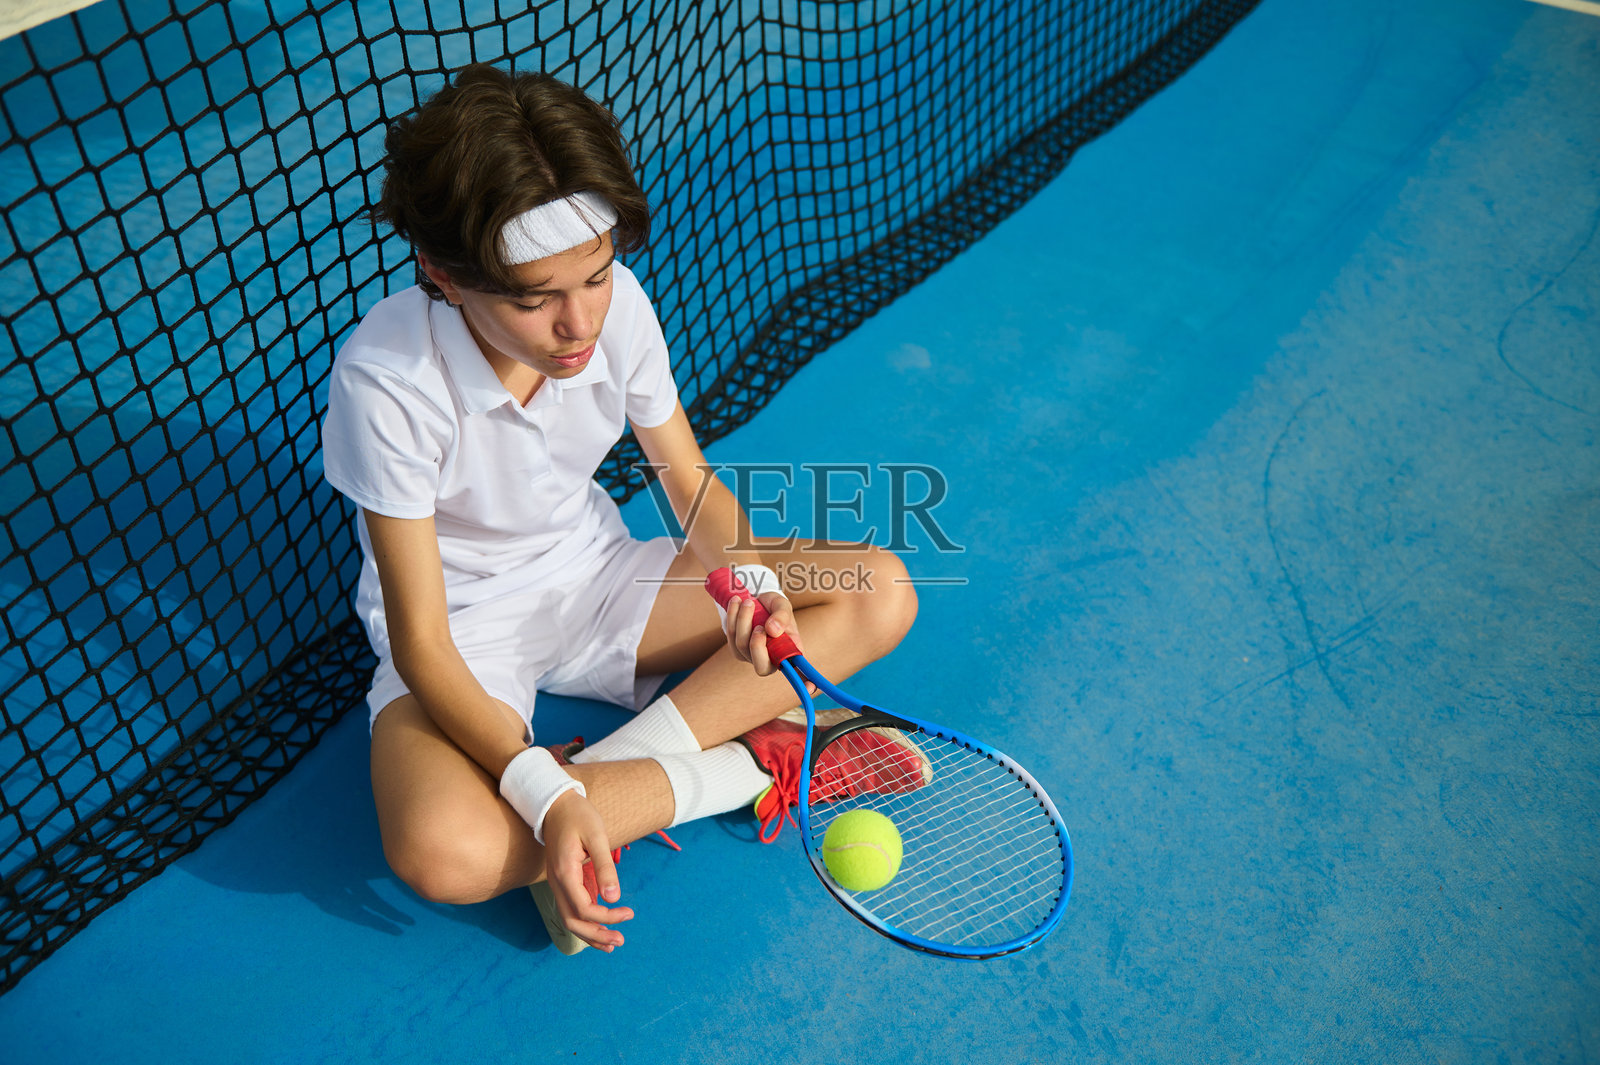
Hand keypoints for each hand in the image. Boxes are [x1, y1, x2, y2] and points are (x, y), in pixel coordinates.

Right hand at [540, 790, 633, 951]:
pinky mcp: (562, 881)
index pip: (584, 908)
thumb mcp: (596, 836)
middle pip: (573, 921)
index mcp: (565, 873)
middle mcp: (557, 883)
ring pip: (569, 918)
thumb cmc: (578, 816)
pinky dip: (584, 922)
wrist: (555, 804)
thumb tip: (614, 898)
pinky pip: (570, 908)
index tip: (628, 912)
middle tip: (620, 941)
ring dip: (590, 934)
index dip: (607, 916)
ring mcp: (557, 883)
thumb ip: (605, 867)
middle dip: (596, 935)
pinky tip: (599, 927)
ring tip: (612, 943)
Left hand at [724, 590, 802, 676]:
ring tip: (748, 602)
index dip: (804, 683)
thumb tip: (772, 631)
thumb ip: (781, 616)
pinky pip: (731, 636)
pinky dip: (732, 617)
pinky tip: (736, 603)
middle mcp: (771, 660)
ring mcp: (752, 657)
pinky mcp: (736, 649)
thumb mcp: (783, 605)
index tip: (812, 688)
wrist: (757, 600)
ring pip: (742, 645)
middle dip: (757, 645)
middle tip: (759, 624)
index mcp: (789, 653)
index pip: (798, 673)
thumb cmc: (775, 606)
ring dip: (743, 620)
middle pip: (761, 667)